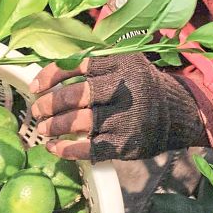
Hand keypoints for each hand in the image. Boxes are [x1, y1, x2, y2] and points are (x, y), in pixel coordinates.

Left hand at [29, 53, 206, 161]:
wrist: (177, 114)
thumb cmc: (141, 87)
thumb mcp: (126, 63)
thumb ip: (95, 62)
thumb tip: (50, 71)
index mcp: (122, 64)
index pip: (78, 65)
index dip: (51, 76)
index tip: (35, 87)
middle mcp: (125, 89)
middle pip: (76, 95)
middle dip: (49, 104)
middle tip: (36, 111)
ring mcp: (126, 118)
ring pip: (80, 122)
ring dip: (55, 126)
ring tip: (42, 129)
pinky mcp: (125, 144)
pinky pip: (90, 148)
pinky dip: (68, 149)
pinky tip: (54, 147)